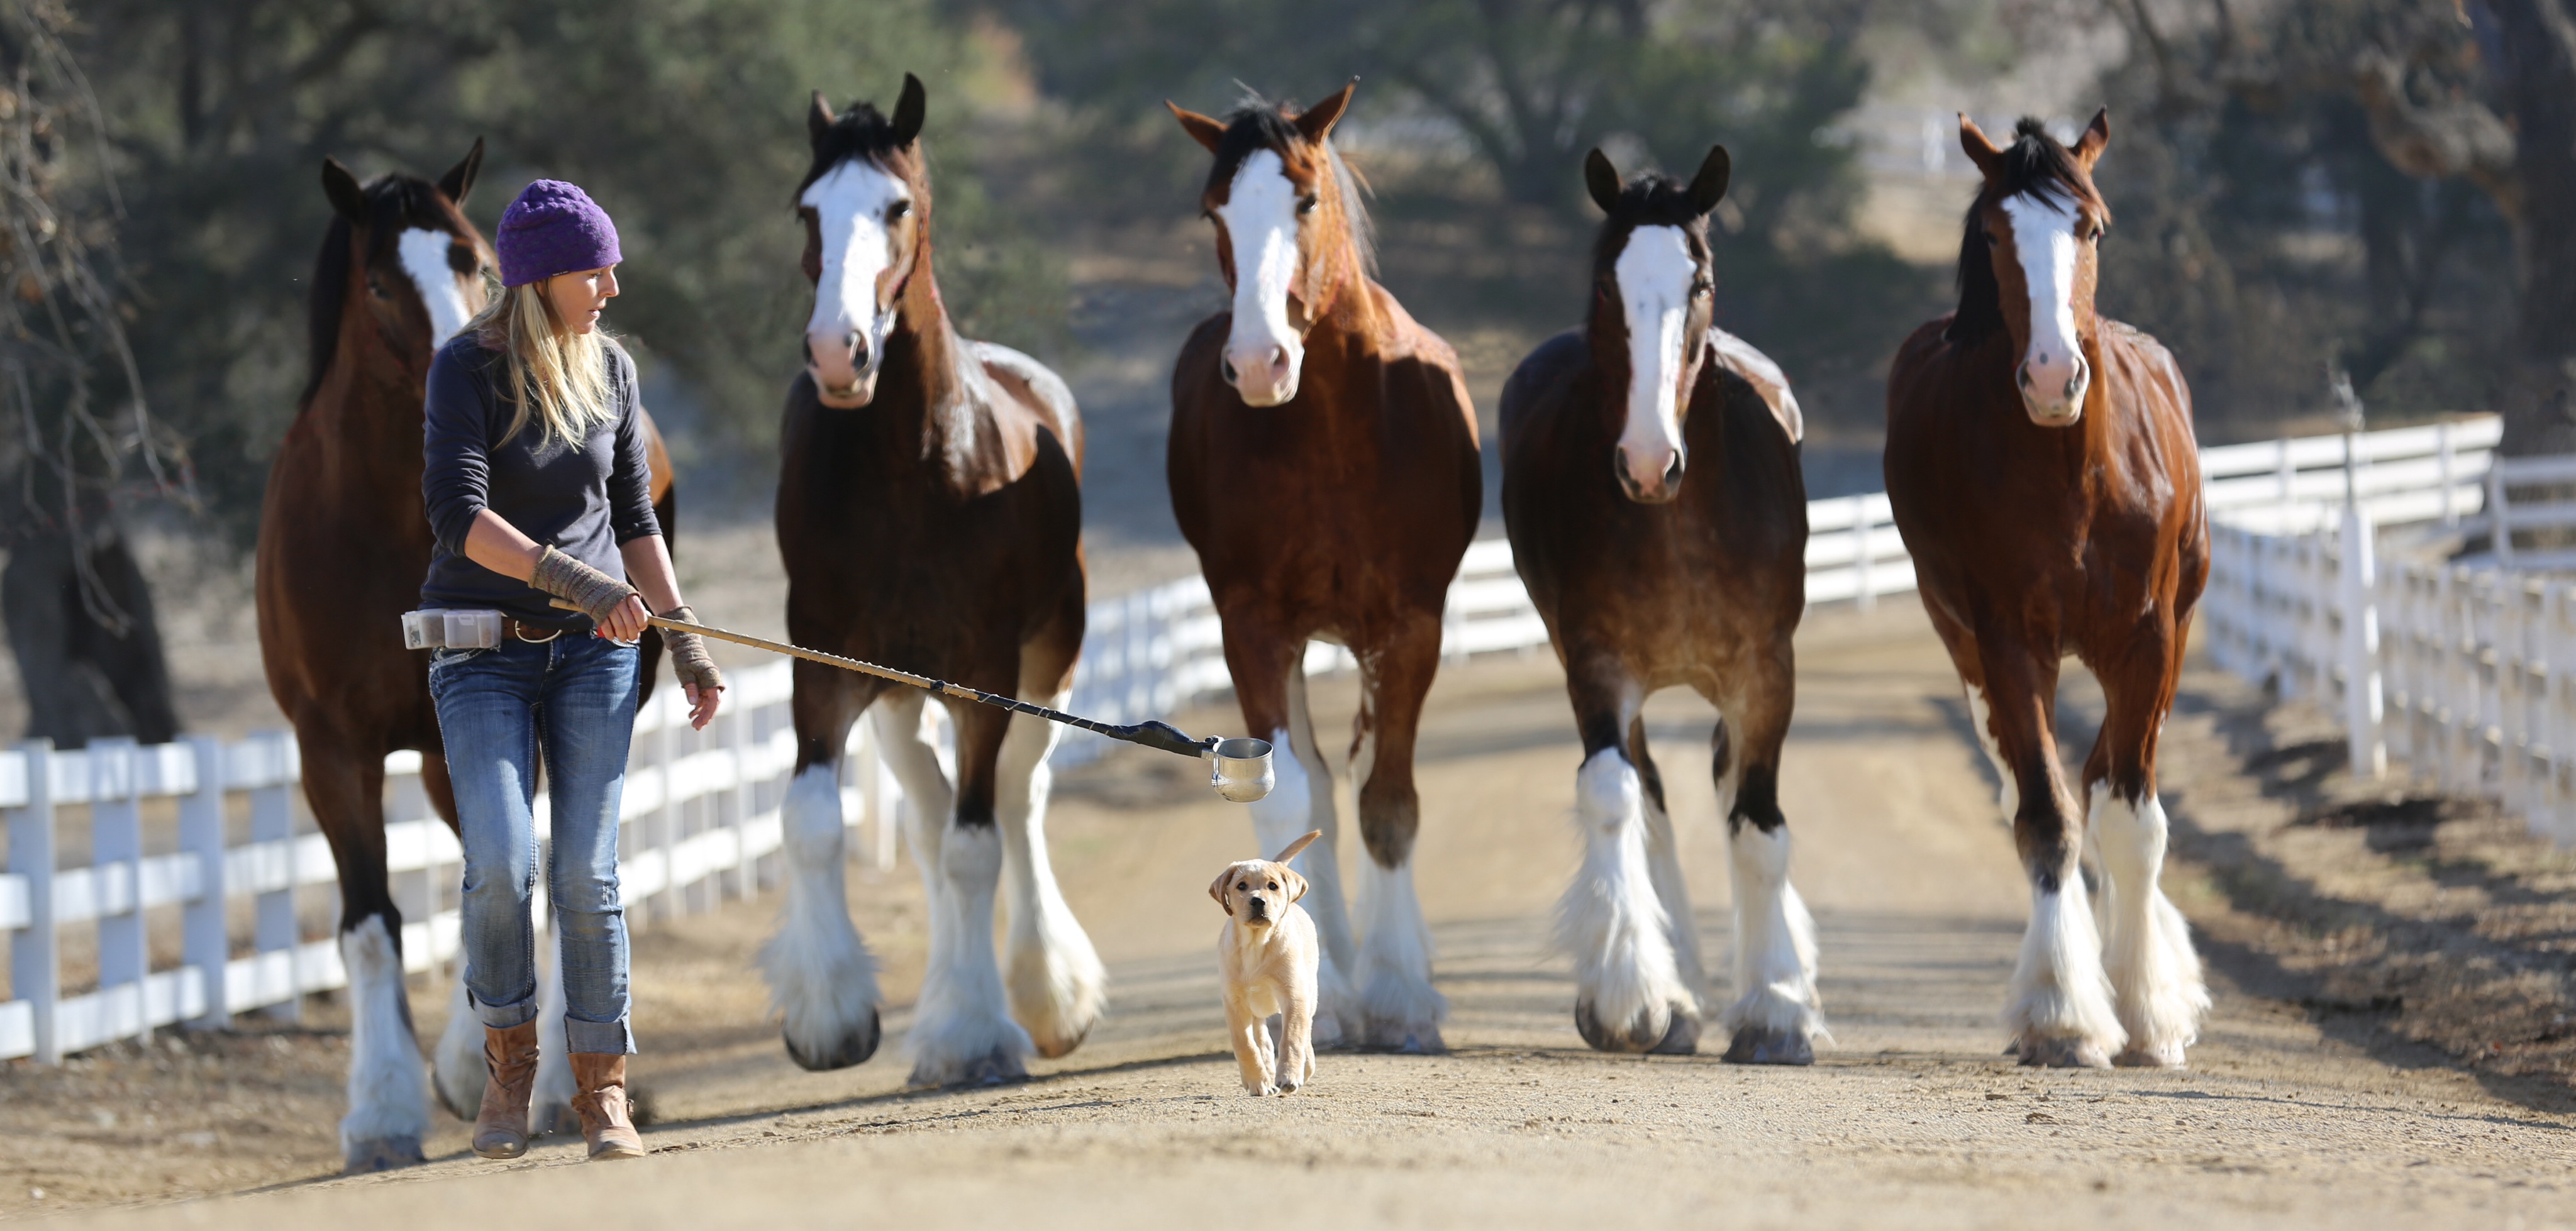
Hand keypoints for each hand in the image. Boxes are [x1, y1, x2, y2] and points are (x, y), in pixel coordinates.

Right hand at [529, 545, 639, 632]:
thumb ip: (633, 606)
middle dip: (633, 634)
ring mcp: (608, 607)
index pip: (639, 612)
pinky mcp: (598, 612)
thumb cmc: (610, 592)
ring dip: (622, 636)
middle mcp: (619, 601)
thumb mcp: (623, 594)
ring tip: (623, 639)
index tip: (641, 628)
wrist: (587, 583)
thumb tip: (643, 623)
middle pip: (630, 623)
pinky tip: (612, 637)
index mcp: (628, 595)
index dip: (642, 623)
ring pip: (619, 627)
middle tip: (633, 638)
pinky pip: (606, 627)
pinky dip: (610, 634)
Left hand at [656, 605, 724, 727]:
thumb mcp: (684, 673)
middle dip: (705, 716)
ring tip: (692, 721)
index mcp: (711, 677)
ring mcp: (710, 681)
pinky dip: (699, 704)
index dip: (708, 714)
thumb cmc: (683, 656)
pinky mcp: (705, 681)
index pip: (714, 700)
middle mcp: (714, 680)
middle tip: (695, 727)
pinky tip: (691, 712)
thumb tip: (694, 704)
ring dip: (701, 711)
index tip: (700, 724)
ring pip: (709, 701)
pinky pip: (705, 696)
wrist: (684, 643)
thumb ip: (690, 688)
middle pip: (713, 703)